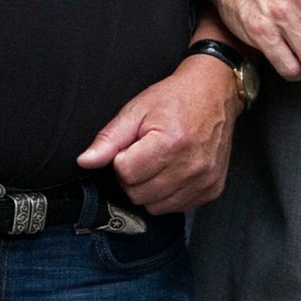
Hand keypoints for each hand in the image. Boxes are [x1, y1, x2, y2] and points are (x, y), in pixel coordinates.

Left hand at [77, 56, 239, 214]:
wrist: (214, 93)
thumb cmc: (175, 98)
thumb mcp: (136, 110)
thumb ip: (109, 139)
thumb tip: (85, 162)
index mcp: (170, 143)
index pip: (125, 173)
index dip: (122, 159)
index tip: (132, 146)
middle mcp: (190, 166)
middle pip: (138, 194)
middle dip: (133, 177)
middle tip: (144, 155)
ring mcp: (204, 180)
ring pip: (156, 207)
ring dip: (150, 189)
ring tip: (159, 163)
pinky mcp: (212, 189)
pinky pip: (177, 208)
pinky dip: (169, 194)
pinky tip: (174, 172)